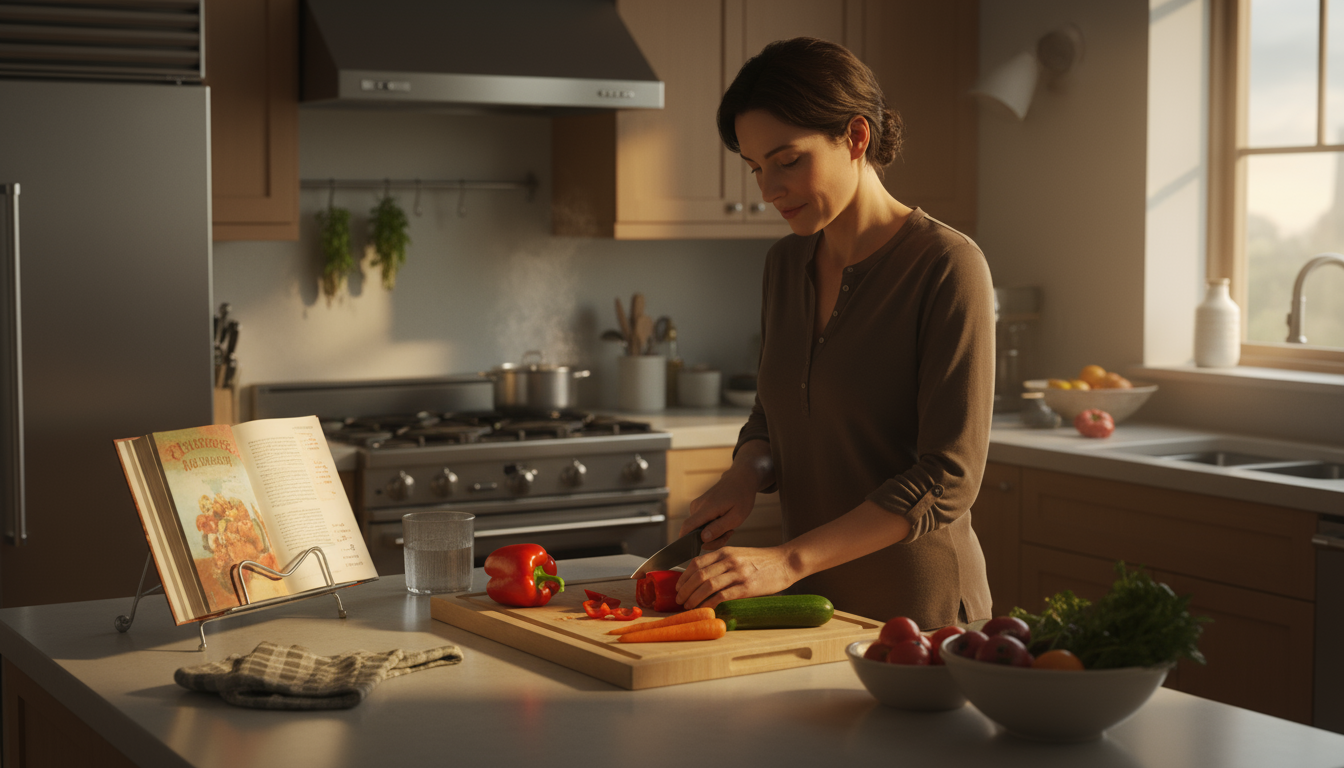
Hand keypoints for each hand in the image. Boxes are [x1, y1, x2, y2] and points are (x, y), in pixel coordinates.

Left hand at [675, 545, 796, 609]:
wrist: (785, 562)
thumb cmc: (762, 561)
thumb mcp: (738, 554)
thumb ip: (721, 563)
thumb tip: (702, 578)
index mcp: (725, 551)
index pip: (696, 563)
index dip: (684, 577)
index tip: (679, 587)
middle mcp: (729, 560)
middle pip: (698, 575)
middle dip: (685, 590)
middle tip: (680, 600)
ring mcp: (738, 573)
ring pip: (707, 586)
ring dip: (694, 598)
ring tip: (689, 606)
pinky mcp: (747, 587)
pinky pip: (722, 596)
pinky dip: (710, 604)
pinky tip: (706, 610)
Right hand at [679, 466, 758, 549]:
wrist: (740, 479)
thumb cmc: (741, 497)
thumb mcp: (736, 516)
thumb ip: (719, 528)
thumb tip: (702, 538)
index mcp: (706, 508)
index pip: (687, 527)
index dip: (685, 541)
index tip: (693, 551)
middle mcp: (697, 506)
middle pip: (694, 533)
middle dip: (711, 540)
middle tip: (729, 534)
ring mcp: (696, 505)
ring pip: (698, 529)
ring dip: (713, 534)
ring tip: (728, 526)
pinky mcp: (698, 506)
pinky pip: (700, 523)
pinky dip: (711, 527)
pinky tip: (723, 521)